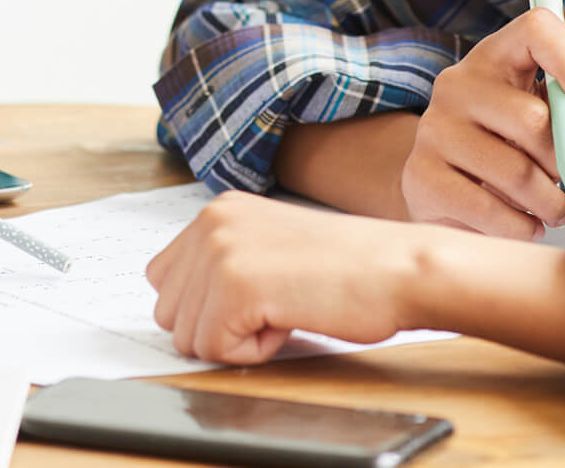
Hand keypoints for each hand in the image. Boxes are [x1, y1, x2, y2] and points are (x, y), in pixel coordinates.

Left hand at [148, 192, 421, 362]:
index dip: (208, 307)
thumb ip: (222, 264)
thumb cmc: (349, 269)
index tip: (259, 296)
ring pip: (187, 336)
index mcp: (216, 211)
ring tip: (285, 308)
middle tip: (276, 304)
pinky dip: (253, 352)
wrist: (401, 269)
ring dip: (237, 339)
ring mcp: (219, 252)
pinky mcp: (236, 288)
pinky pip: (215, 350)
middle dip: (218, 326)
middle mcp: (210, 223)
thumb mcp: (268, 247)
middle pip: (169, 313)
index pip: (163, 279)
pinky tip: (290, 319)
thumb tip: (180, 308)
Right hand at [400, 0, 564, 238]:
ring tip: (549, 208)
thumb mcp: (552, 104)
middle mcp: (455, 85)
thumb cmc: (513, 143)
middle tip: (562, 179)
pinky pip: (490, 209)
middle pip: (534, 120)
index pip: (536, 28)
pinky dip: (520, 226)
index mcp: (492, 57)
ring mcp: (432, 130)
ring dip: (548, 203)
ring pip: (516, 173)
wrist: (446, 192)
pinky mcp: (420, 176)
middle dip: (562, 163)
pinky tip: (521, 222)